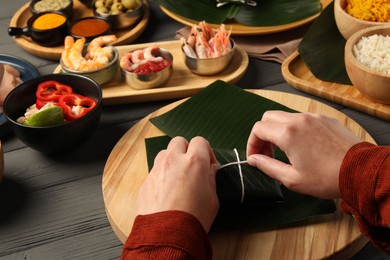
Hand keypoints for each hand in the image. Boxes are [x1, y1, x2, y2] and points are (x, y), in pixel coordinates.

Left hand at [135, 136, 218, 231]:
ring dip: (172, 160)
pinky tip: (166, 191)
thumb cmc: (193, 219)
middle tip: (191, 166)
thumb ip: (210, 178)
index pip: (200, 141)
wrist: (167, 235)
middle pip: (179, 142)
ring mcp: (157, 169)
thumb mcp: (212, 199)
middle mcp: (174, 160)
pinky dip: (161, 175)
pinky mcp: (146, 181)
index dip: (206, 151)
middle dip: (186, 150)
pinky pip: (154, 170)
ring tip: (177, 177)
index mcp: (194, 161)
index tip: (208, 164)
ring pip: (164, 153)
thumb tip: (209, 169)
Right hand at [246, 111, 361, 198]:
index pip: (258, 129)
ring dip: (278, 130)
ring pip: (284, 116)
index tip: (255, 157)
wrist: (361, 171)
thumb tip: (252, 160)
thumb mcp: (292, 179)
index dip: (252, 144)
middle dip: (262, 134)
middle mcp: (298, 120)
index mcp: (287, 134)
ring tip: (284, 150)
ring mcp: (312, 117)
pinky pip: (301, 118)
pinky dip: (294, 128)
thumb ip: (267, 166)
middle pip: (268, 118)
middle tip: (266, 153)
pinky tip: (302, 145)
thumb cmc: (327, 178)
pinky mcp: (324, 118)